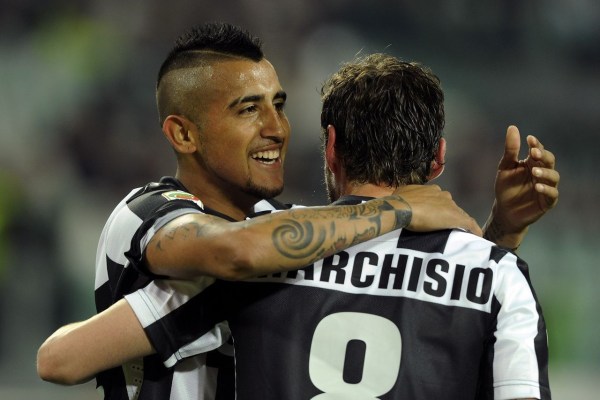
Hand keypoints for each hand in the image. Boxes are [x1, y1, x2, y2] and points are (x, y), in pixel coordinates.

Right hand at [393, 184, 481, 235]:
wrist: (403, 208)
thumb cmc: (400, 201)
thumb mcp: (402, 194)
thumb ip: (408, 196)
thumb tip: (402, 198)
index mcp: (432, 190)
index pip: (439, 199)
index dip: (437, 207)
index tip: (434, 215)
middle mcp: (444, 195)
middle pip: (450, 206)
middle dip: (447, 214)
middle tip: (441, 225)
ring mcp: (451, 206)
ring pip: (459, 214)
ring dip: (457, 221)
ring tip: (456, 231)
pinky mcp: (457, 217)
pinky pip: (469, 224)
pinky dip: (474, 229)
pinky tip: (477, 236)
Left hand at [483, 125, 559, 248]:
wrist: (504, 211)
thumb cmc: (506, 188)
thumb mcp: (505, 168)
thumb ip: (510, 150)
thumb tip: (512, 127)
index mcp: (532, 163)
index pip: (538, 150)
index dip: (536, 144)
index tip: (529, 140)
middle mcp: (542, 173)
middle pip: (549, 161)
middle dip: (543, 155)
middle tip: (534, 153)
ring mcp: (546, 187)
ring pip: (554, 176)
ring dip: (545, 173)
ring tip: (534, 172)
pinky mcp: (547, 201)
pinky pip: (552, 194)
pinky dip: (547, 189)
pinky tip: (538, 186)